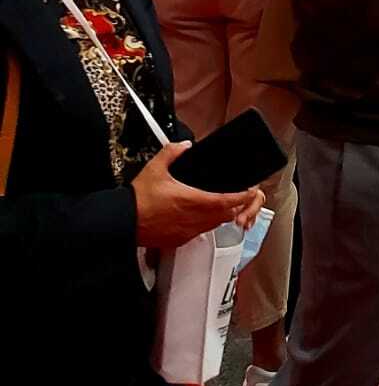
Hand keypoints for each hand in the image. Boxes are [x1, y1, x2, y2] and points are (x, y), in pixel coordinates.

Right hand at [132, 143, 262, 249]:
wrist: (122, 221)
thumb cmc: (138, 199)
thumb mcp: (155, 168)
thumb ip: (172, 152)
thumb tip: (184, 145)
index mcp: (192, 200)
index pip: (227, 201)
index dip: (242, 196)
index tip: (249, 191)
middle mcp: (193, 218)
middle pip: (225, 215)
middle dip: (235, 206)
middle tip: (238, 196)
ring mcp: (187, 231)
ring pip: (214, 225)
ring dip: (221, 216)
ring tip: (223, 205)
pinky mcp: (178, 240)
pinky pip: (200, 233)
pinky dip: (206, 225)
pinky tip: (200, 217)